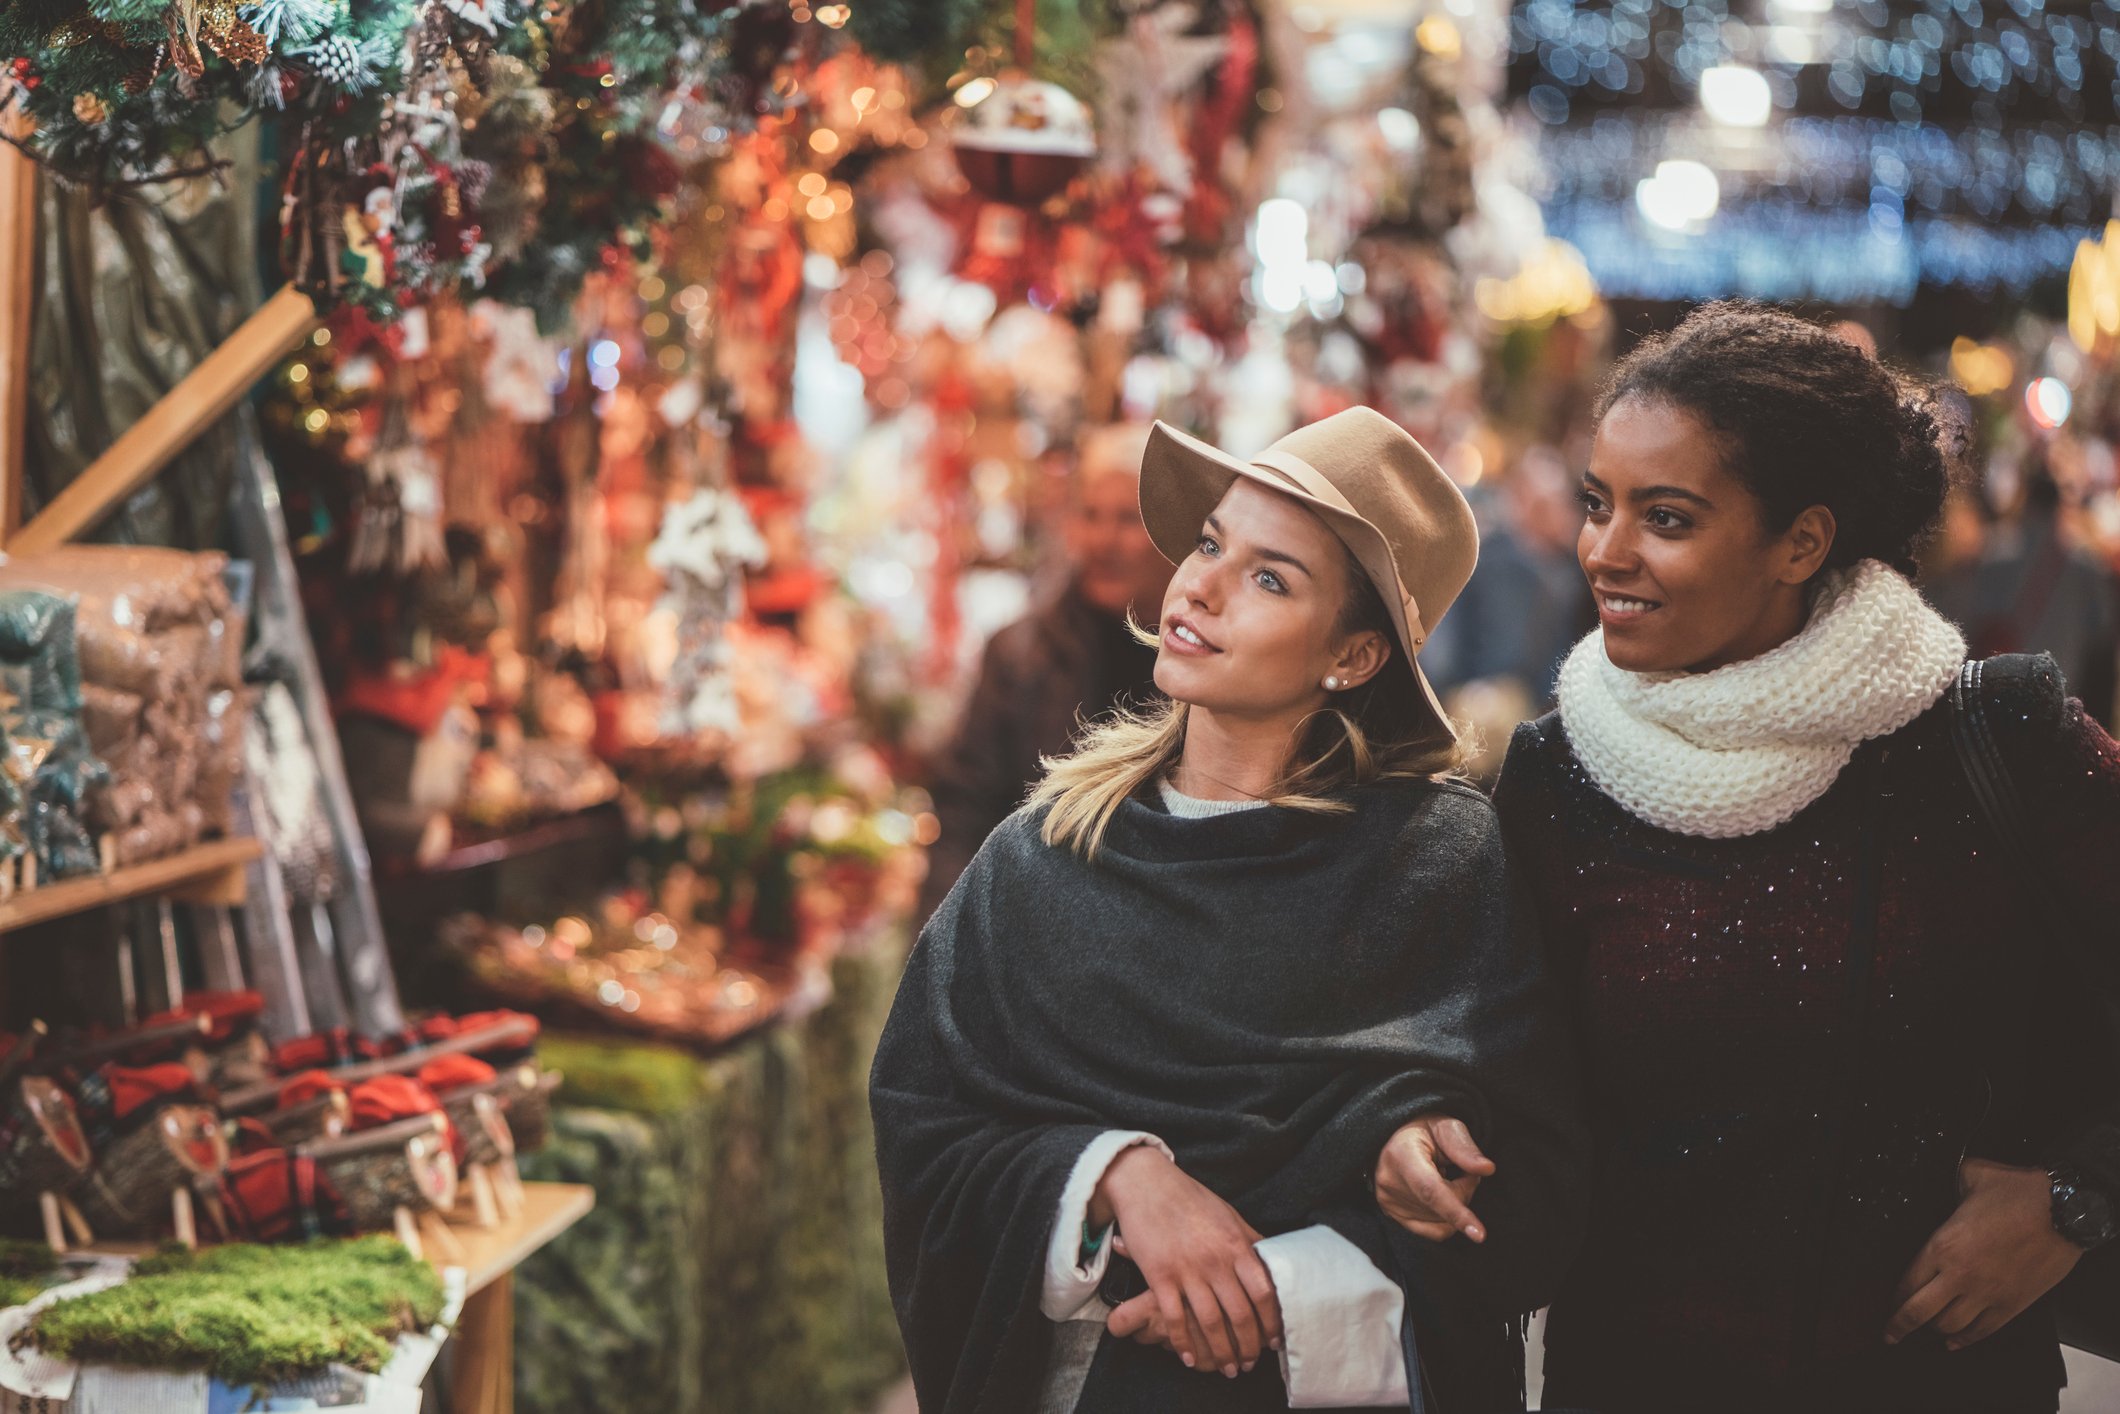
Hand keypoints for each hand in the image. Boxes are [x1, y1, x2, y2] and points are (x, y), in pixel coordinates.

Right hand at [1094, 1147, 1282, 1378]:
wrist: (1146, 1183)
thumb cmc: (1189, 1199)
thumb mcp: (1228, 1215)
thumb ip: (1250, 1240)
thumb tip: (1274, 1260)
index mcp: (1236, 1245)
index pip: (1264, 1293)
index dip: (1272, 1322)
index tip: (1274, 1340)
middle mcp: (1215, 1260)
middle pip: (1240, 1315)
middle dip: (1249, 1346)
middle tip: (1251, 1363)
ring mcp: (1187, 1269)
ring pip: (1210, 1323)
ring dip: (1221, 1352)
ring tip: (1228, 1368)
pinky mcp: (1160, 1275)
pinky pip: (1175, 1318)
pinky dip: (1184, 1343)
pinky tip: (1189, 1357)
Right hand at [1374, 1114, 1493, 1242]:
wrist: (1393, 1135)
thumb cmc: (1422, 1129)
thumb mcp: (1446, 1127)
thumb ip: (1464, 1148)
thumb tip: (1487, 1169)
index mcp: (1402, 1156)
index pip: (1431, 1191)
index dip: (1456, 1213)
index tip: (1479, 1235)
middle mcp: (1390, 1181)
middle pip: (1442, 1207)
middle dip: (1465, 1191)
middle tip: (1465, 1170)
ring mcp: (1388, 1200)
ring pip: (1441, 1221)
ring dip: (1456, 1204)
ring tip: (1448, 1178)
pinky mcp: (1391, 1212)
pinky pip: (1432, 1231)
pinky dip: (1447, 1218)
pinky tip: (1442, 1196)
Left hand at [1885, 1158, 2082, 1350]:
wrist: (2065, 1211)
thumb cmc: (2018, 1191)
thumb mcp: (1971, 1177)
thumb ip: (1951, 1185)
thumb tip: (1946, 1182)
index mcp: (1943, 1245)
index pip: (1907, 1282)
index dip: (1893, 1298)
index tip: (1887, 1304)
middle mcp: (1960, 1275)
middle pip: (1919, 1311)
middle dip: (1899, 1326)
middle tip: (1890, 1335)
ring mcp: (1987, 1294)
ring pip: (1950, 1326)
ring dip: (1935, 1330)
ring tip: (1926, 1330)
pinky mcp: (2013, 1304)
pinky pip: (1983, 1330)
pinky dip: (1966, 1340)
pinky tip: (1955, 1343)